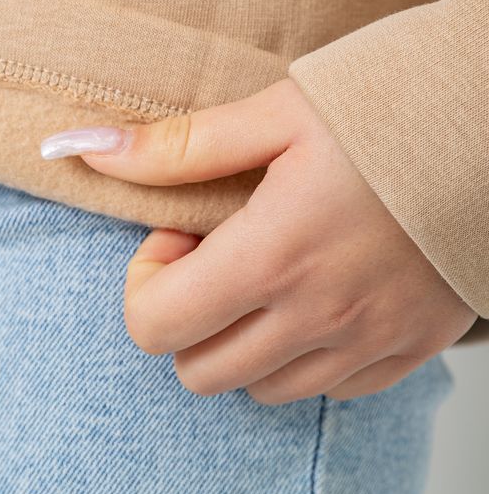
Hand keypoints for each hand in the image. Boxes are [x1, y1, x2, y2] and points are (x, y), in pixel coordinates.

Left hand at [43, 78, 476, 403]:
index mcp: (274, 255)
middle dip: (186, 315)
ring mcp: (369, 341)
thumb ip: (177, 148)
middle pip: (198, 371)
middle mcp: (318, 315)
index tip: (178, 232)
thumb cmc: (388, 104)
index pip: (155, 327)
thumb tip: (83, 151)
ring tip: (269, 269)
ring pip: (261, 390)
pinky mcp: (411, 348)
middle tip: (216, 252)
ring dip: (241, 339)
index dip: (146, 281)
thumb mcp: (276, 114)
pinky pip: (330, 390)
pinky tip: (317, 292)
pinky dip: (302, 355)